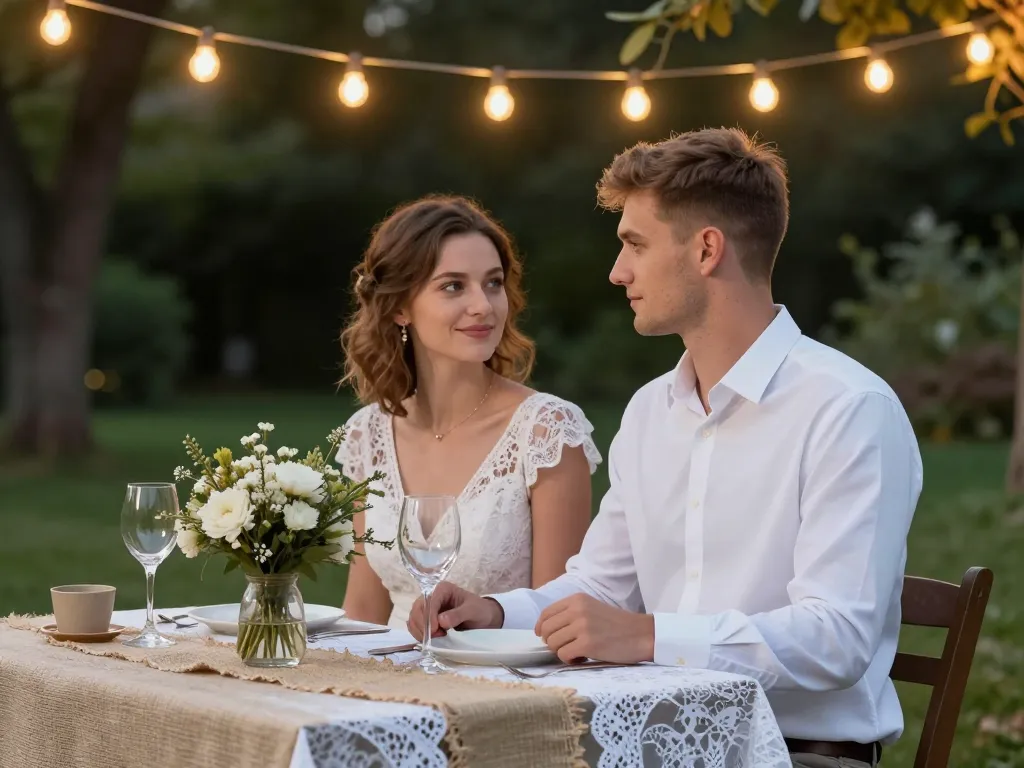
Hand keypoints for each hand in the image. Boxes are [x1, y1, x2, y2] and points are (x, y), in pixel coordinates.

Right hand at [407, 581, 504, 638]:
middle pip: (417, 609)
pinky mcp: (426, 619)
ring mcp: (428, 608)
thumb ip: (458, 614)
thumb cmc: (479, 610)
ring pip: (414, 618)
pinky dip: (419, 634)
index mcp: (442, 589)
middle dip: (423, 625)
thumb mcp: (472, 611)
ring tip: (436, 638)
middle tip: (436, 637)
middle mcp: (432, 596)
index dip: (429, 616)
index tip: (434, 630)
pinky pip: (415, 626)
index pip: (429, 601)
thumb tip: (441, 621)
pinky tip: (431, 639)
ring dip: (420, 631)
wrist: (482, 617)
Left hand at [536, 594, 654, 664]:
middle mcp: (577, 610)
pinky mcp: (587, 644)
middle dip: (552, 642)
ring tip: (577, 652)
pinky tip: (582, 658)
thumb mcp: (592, 609)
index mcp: (577, 599)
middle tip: (566, 647)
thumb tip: (545, 630)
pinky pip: (564, 655)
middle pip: (547, 630)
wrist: (641, 634)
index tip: (543, 636)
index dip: (542, 627)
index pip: (546, 613)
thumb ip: (571, 614)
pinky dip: (570, 660)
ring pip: (553, 644)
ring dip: (562, 652)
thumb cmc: (617, 625)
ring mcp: (582, 626)